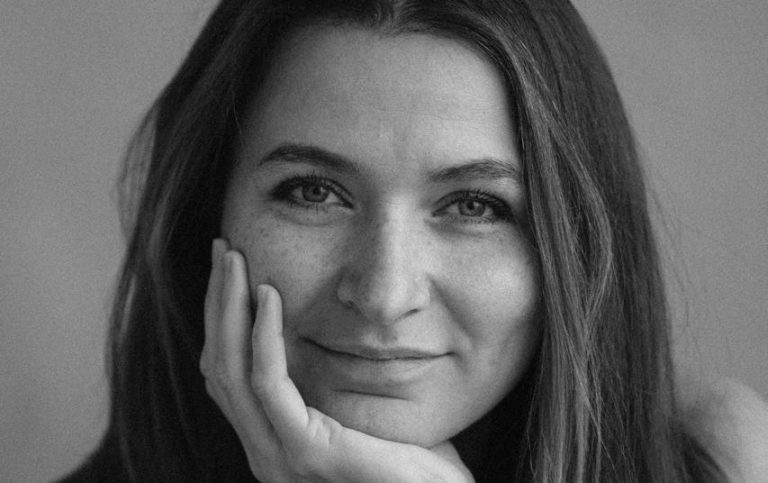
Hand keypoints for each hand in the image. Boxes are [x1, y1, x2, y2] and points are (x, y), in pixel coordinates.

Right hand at [200, 239, 474, 481]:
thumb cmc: (412, 465)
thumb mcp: (363, 409)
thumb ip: (339, 378)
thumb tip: (344, 331)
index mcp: (275, 439)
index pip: (230, 374)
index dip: (221, 321)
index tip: (231, 271)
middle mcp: (265, 449)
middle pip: (219, 365)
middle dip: (216, 303)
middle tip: (222, 251)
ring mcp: (278, 455)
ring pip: (232, 370)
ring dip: (228, 308)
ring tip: (233, 260)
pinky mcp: (305, 452)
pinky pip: (269, 384)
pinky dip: (263, 336)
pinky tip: (267, 296)